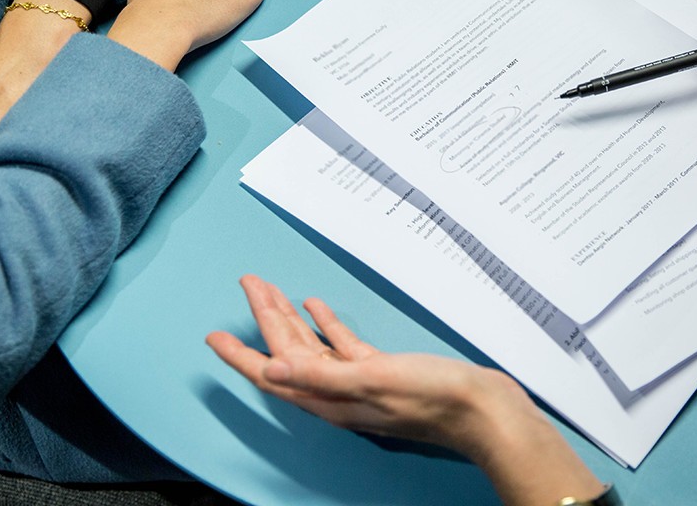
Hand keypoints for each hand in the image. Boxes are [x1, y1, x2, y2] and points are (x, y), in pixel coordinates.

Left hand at [207, 275, 515, 454]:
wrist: (482, 410)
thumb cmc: (433, 399)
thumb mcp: (372, 380)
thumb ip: (321, 374)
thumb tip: (272, 369)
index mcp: (330, 399)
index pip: (273, 374)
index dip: (240, 355)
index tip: (214, 336)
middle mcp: (338, 393)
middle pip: (289, 354)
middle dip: (265, 320)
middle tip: (249, 285)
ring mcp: (360, 382)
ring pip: (312, 347)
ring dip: (291, 319)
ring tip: (273, 292)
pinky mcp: (383, 371)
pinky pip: (343, 346)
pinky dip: (328, 325)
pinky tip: (318, 307)